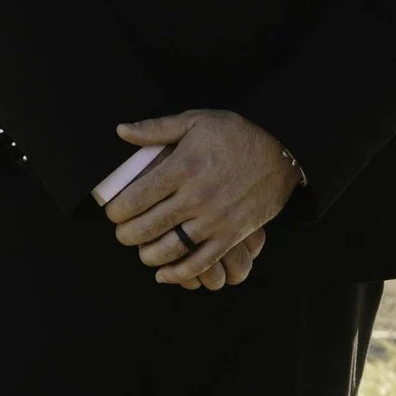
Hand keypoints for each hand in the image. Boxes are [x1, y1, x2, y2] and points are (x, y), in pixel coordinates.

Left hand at [106, 113, 301, 288]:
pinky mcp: (231, 235)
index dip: (116, 210)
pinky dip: (178, 274)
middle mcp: (196, 197)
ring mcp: (214, 220)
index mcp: (183, 167)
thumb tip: (121, 131)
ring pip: (169, 249)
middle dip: (126, 235)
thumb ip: (156, 128)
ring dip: (147, 255)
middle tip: (123, 233)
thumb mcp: (197, 122)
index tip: (113, 212)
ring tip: (142, 249)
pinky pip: (200, 263)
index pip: (136, 197)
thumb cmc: (237, 135)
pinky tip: (164, 273)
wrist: (282, 153)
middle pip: (146, 227)